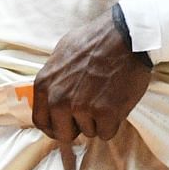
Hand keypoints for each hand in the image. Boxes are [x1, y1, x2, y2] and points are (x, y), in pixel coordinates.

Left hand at [31, 10, 149, 144]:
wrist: (127, 36)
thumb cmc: (97, 40)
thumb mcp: (62, 52)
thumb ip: (54, 78)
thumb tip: (52, 93)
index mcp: (45, 84)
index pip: (41, 121)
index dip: (55, 125)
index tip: (66, 124)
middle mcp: (58, 99)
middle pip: (63, 133)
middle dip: (77, 126)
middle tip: (91, 112)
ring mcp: (81, 107)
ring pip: (88, 132)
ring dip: (98, 120)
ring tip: (107, 97)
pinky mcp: (105, 113)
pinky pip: (107, 133)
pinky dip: (114, 122)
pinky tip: (117, 103)